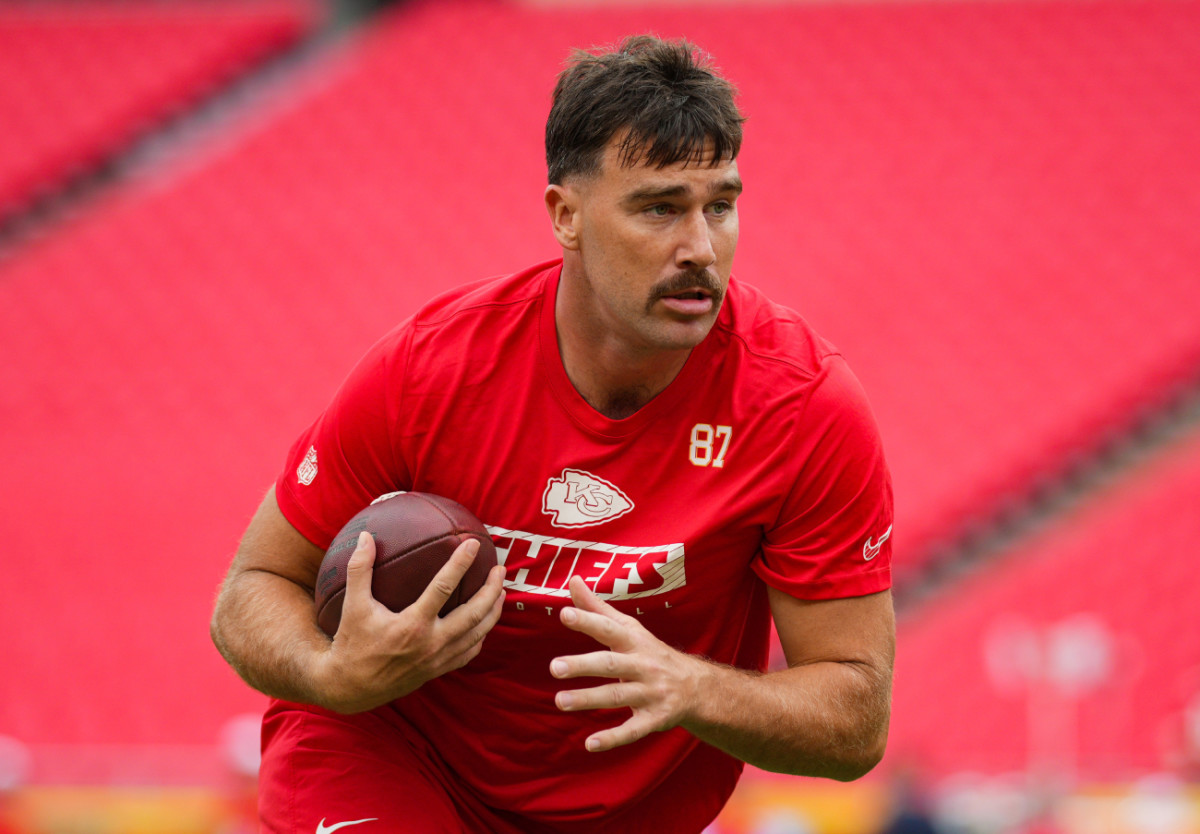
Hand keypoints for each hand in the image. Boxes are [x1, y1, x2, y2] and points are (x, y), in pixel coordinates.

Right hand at [316, 532, 505, 712]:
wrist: (350, 688)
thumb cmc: (351, 644)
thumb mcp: (353, 605)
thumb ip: (359, 569)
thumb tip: (364, 536)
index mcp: (413, 624)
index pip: (444, 587)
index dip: (461, 563)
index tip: (474, 544)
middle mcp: (431, 642)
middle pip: (474, 613)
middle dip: (491, 589)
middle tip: (500, 569)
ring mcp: (438, 659)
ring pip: (477, 633)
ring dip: (493, 611)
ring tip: (501, 592)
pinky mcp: (438, 670)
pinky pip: (468, 652)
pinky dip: (481, 635)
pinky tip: (484, 623)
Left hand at [550, 576, 706, 751]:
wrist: (696, 686)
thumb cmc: (650, 653)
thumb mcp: (628, 629)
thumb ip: (597, 608)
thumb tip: (572, 580)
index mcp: (634, 641)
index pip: (609, 628)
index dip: (588, 621)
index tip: (564, 613)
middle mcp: (643, 665)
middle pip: (611, 664)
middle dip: (583, 664)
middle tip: (554, 667)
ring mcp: (650, 693)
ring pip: (618, 696)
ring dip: (589, 699)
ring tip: (560, 701)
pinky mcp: (654, 719)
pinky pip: (633, 730)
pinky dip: (612, 738)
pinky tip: (590, 744)